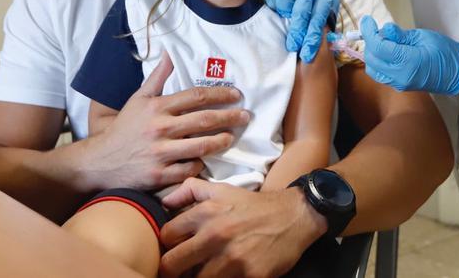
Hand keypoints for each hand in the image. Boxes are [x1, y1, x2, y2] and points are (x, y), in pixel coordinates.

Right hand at [76, 58, 250, 191]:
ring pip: (201, 146)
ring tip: (231, 137)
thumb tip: (169, 53)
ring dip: (221, 141)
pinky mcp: (159, 175)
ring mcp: (160, 153)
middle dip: (230, 117)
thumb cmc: (125, 128)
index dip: (220, 94)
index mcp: (156, 107)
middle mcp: (160, 128)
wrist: (100, 161)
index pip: (196, 96)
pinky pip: (189, 170)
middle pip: (204, 120)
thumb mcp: (138, 99)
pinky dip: (199, 165)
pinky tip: (204, 160)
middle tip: (245, 116)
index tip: (236, 95)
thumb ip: (157, 77)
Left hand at [159, 178, 326, 277]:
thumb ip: (190, 190)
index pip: (166, 237)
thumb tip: (165, 200)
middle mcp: (215, 235)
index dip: (168, 245)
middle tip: (182, 269)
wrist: (294, 216)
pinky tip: (228, 274)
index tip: (175, 250)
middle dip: (172, 270)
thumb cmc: (253, 206)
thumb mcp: (222, 189)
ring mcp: (232, 258)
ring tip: (207, 271)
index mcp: (205, 213)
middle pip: (171, 265)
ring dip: (198, 277)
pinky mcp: (250, 276)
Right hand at [266, 0, 338, 62]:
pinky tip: (281, 5)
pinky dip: (276, 5)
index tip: (307, 53)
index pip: (318, 20)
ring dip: (285, 16)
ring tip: (287, 17)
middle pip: (301, 14)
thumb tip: (322, 42)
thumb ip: (324, 16)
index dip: (312, 38)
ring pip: (285, 5)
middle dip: (297, 33)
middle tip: (292, 47)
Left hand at [359, 16, 458, 94]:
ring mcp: (399, 83)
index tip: (367, 21)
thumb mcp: (423, 37)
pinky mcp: (399, 85)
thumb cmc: (445, 53)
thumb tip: (385, 30)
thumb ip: (401, 35)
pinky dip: (378, 61)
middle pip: (372, 58)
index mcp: (408, 61)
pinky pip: (380, 74)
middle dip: (370, 42)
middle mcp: (400, 76)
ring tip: (384, 40)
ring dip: (372, 53)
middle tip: (376, 29)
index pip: (379, 47)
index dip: (369, 32)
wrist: (457, 73)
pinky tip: (387, 51)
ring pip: (373, 68)